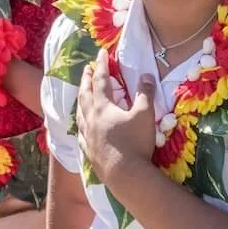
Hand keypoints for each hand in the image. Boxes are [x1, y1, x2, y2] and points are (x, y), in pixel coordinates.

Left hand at [77, 49, 153, 189]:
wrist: (125, 175)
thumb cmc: (135, 143)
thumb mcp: (145, 115)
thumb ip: (146, 93)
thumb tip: (147, 75)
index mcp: (103, 107)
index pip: (101, 80)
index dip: (101, 65)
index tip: (101, 53)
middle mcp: (91, 120)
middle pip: (85, 95)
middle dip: (85, 80)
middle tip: (85, 69)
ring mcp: (88, 137)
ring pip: (80, 114)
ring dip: (80, 100)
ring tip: (81, 95)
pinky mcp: (88, 152)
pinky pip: (81, 134)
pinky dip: (81, 125)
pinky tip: (82, 128)